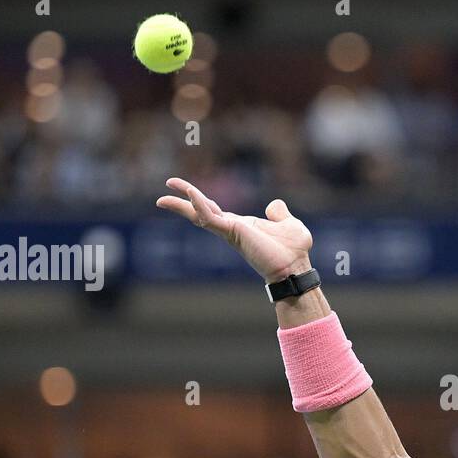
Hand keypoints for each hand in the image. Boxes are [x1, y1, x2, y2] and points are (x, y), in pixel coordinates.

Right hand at [155, 177, 313, 281]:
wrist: (295, 266)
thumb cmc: (294, 250)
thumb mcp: (289, 224)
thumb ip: (279, 214)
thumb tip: (274, 206)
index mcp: (241, 226)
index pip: (215, 211)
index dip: (200, 200)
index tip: (186, 191)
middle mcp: (232, 229)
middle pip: (201, 212)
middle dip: (182, 202)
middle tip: (165, 191)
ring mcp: (230, 231)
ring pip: (200, 215)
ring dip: (182, 205)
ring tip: (162, 198)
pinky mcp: (232, 232)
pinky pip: (210, 217)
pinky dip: (200, 205)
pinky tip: (191, 194)